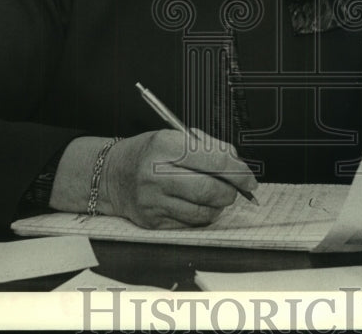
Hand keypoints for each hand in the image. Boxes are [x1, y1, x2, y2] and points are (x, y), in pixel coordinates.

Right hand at [98, 130, 257, 228]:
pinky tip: (199, 205)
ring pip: (203, 212)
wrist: (112, 175)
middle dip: (232, 191)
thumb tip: (238, 164)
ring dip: (219, 206)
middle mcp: (156, 175)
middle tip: (237, 189)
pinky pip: (190, 224)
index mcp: (165, 146)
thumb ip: (209, 147)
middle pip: (209, 190)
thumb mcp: (175, 136)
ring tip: (217, 195)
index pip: (214, 161)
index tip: (249, 178)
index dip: (238, 171)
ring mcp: (153, 201)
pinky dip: (203, 216)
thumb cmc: (148, 153)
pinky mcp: (153, 222)